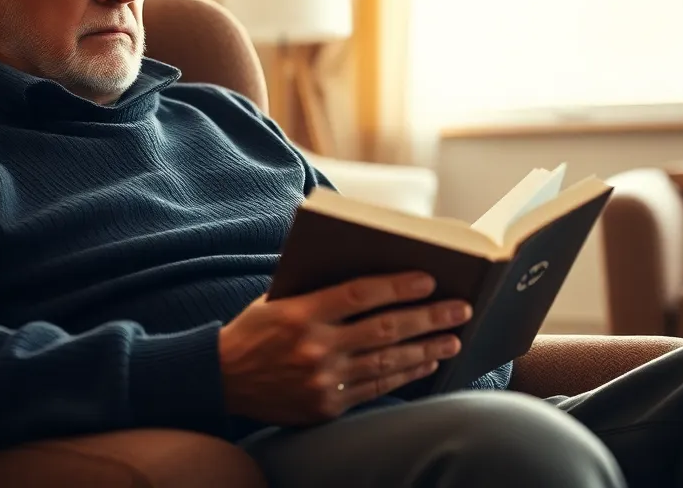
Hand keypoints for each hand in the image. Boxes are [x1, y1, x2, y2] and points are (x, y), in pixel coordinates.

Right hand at [218, 271, 471, 425]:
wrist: (222, 379)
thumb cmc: (256, 328)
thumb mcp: (278, 298)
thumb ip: (319, 289)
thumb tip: (376, 276)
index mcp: (300, 313)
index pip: (359, 294)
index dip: (398, 286)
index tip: (430, 278)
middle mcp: (314, 347)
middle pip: (384, 329)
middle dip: (429, 318)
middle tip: (461, 308)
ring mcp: (321, 381)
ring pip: (386, 362)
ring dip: (426, 349)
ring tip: (454, 339)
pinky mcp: (325, 407)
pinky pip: (375, 390)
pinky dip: (404, 375)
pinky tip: (425, 362)